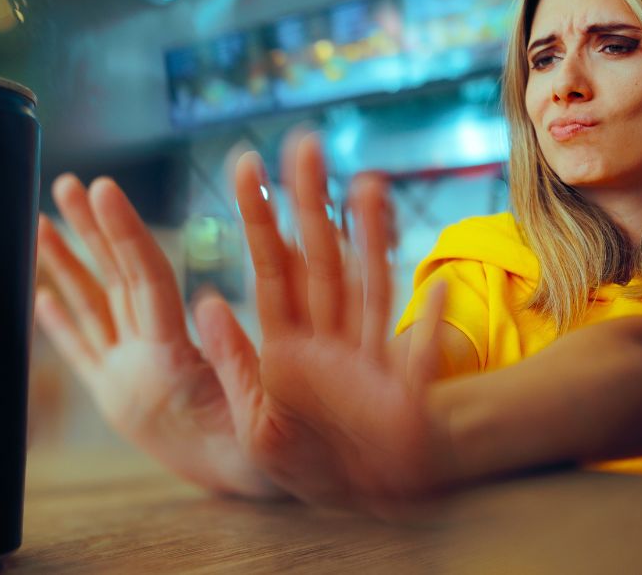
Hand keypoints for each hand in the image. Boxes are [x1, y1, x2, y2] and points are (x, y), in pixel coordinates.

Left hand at [33, 174, 280, 497]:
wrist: (249, 491)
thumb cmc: (269, 450)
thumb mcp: (266, 402)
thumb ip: (238, 355)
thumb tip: (209, 298)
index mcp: (170, 362)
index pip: (145, 280)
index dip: (125, 229)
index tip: (103, 186)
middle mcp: (134, 370)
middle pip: (109, 284)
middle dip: (87, 231)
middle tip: (63, 183)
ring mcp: (119, 385)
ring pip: (87, 311)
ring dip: (62, 266)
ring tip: (38, 225)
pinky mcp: (115, 400)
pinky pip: (81, 355)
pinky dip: (59, 325)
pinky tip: (39, 299)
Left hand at [194, 134, 453, 510]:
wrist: (352, 497)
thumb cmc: (302, 463)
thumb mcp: (252, 422)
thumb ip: (234, 365)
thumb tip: (203, 303)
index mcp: (288, 343)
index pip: (271, 267)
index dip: (260, 217)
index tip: (247, 166)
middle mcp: (329, 336)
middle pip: (320, 258)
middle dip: (311, 203)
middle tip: (304, 143)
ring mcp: (368, 356)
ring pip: (368, 284)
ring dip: (370, 237)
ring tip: (367, 184)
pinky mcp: (401, 393)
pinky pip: (419, 362)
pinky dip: (430, 333)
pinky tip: (437, 295)